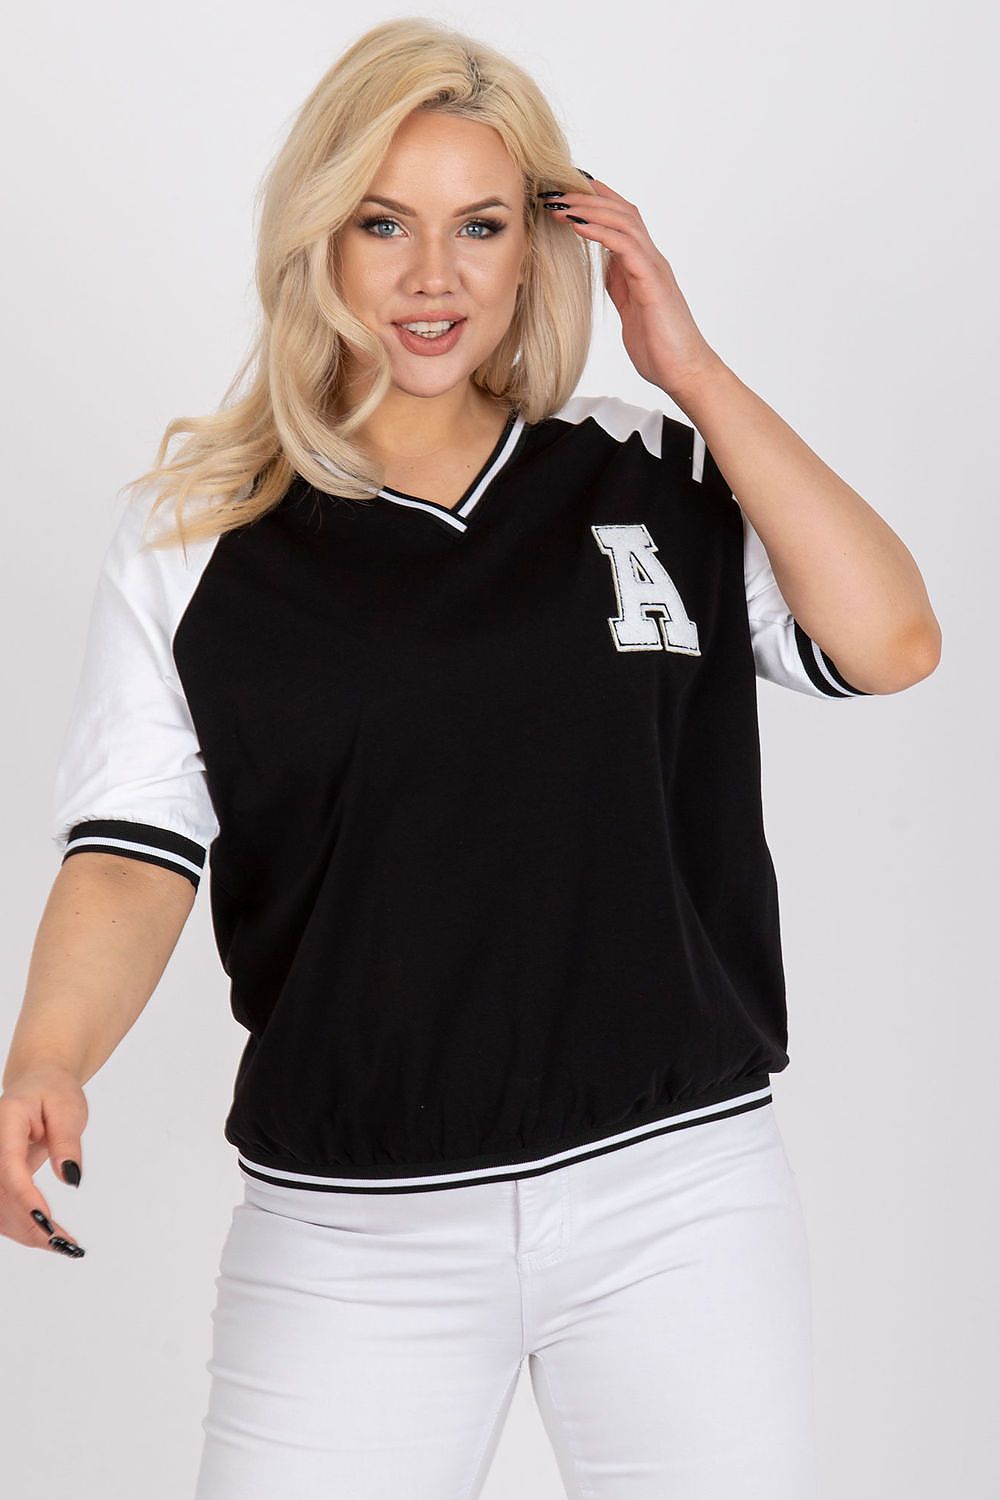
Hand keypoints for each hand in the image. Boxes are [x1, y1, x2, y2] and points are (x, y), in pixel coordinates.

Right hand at [0, 1065, 87, 1256]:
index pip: (8, 1167)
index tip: (48, 1221)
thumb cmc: (54, 1092)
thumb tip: (70, 1177)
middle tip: (66, 1243)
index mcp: (5, 1121)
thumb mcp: (69, 1108)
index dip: (26, 1197)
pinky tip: (50, 1237)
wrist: (36, 1084)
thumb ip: (67, 1141)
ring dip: (27, 1232)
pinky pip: (2, 1209)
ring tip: (65, 1244)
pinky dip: (24, 1227)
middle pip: (1, 1195)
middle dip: (30, 1224)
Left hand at [540, 177, 723, 398]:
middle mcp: (651, 260)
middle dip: (587, 197)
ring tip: (559, 203)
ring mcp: (654, 269)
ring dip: (589, 209)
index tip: (566, 191)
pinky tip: (577, 226)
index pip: (622, 220)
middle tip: (554, 191)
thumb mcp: (631, 310)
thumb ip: (621, 286)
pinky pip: (625, 247)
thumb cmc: (660, 347)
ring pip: (624, 221)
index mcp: (644, 266)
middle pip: (621, 211)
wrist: (684, 372)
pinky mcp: (652, 283)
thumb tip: (607, 268)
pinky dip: (599, 232)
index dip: (596, 201)